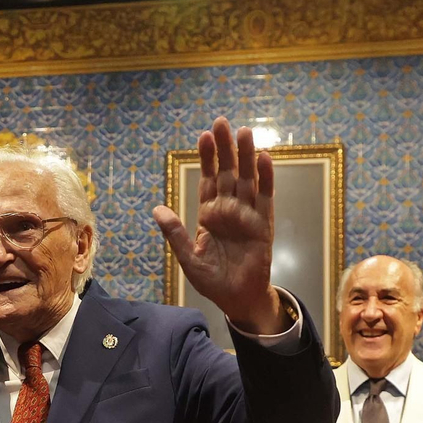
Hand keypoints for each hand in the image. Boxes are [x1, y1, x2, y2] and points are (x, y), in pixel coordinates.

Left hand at [150, 117, 281, 332]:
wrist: (237, 299)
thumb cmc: (213, 280)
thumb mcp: (188, 258)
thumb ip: (175, 234)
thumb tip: (156, 209)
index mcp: (210, 214)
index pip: (207, 180)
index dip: (207, 158)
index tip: (204, 135)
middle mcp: (230, 210)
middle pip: (227, 172)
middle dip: (225, 149)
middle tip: (222, 122)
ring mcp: (248, 215)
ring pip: (247, 180)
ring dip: (246, 157)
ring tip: (245, 132)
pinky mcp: (263, 226)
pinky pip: (265, 198)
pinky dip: (266, 179)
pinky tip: (264, 159)